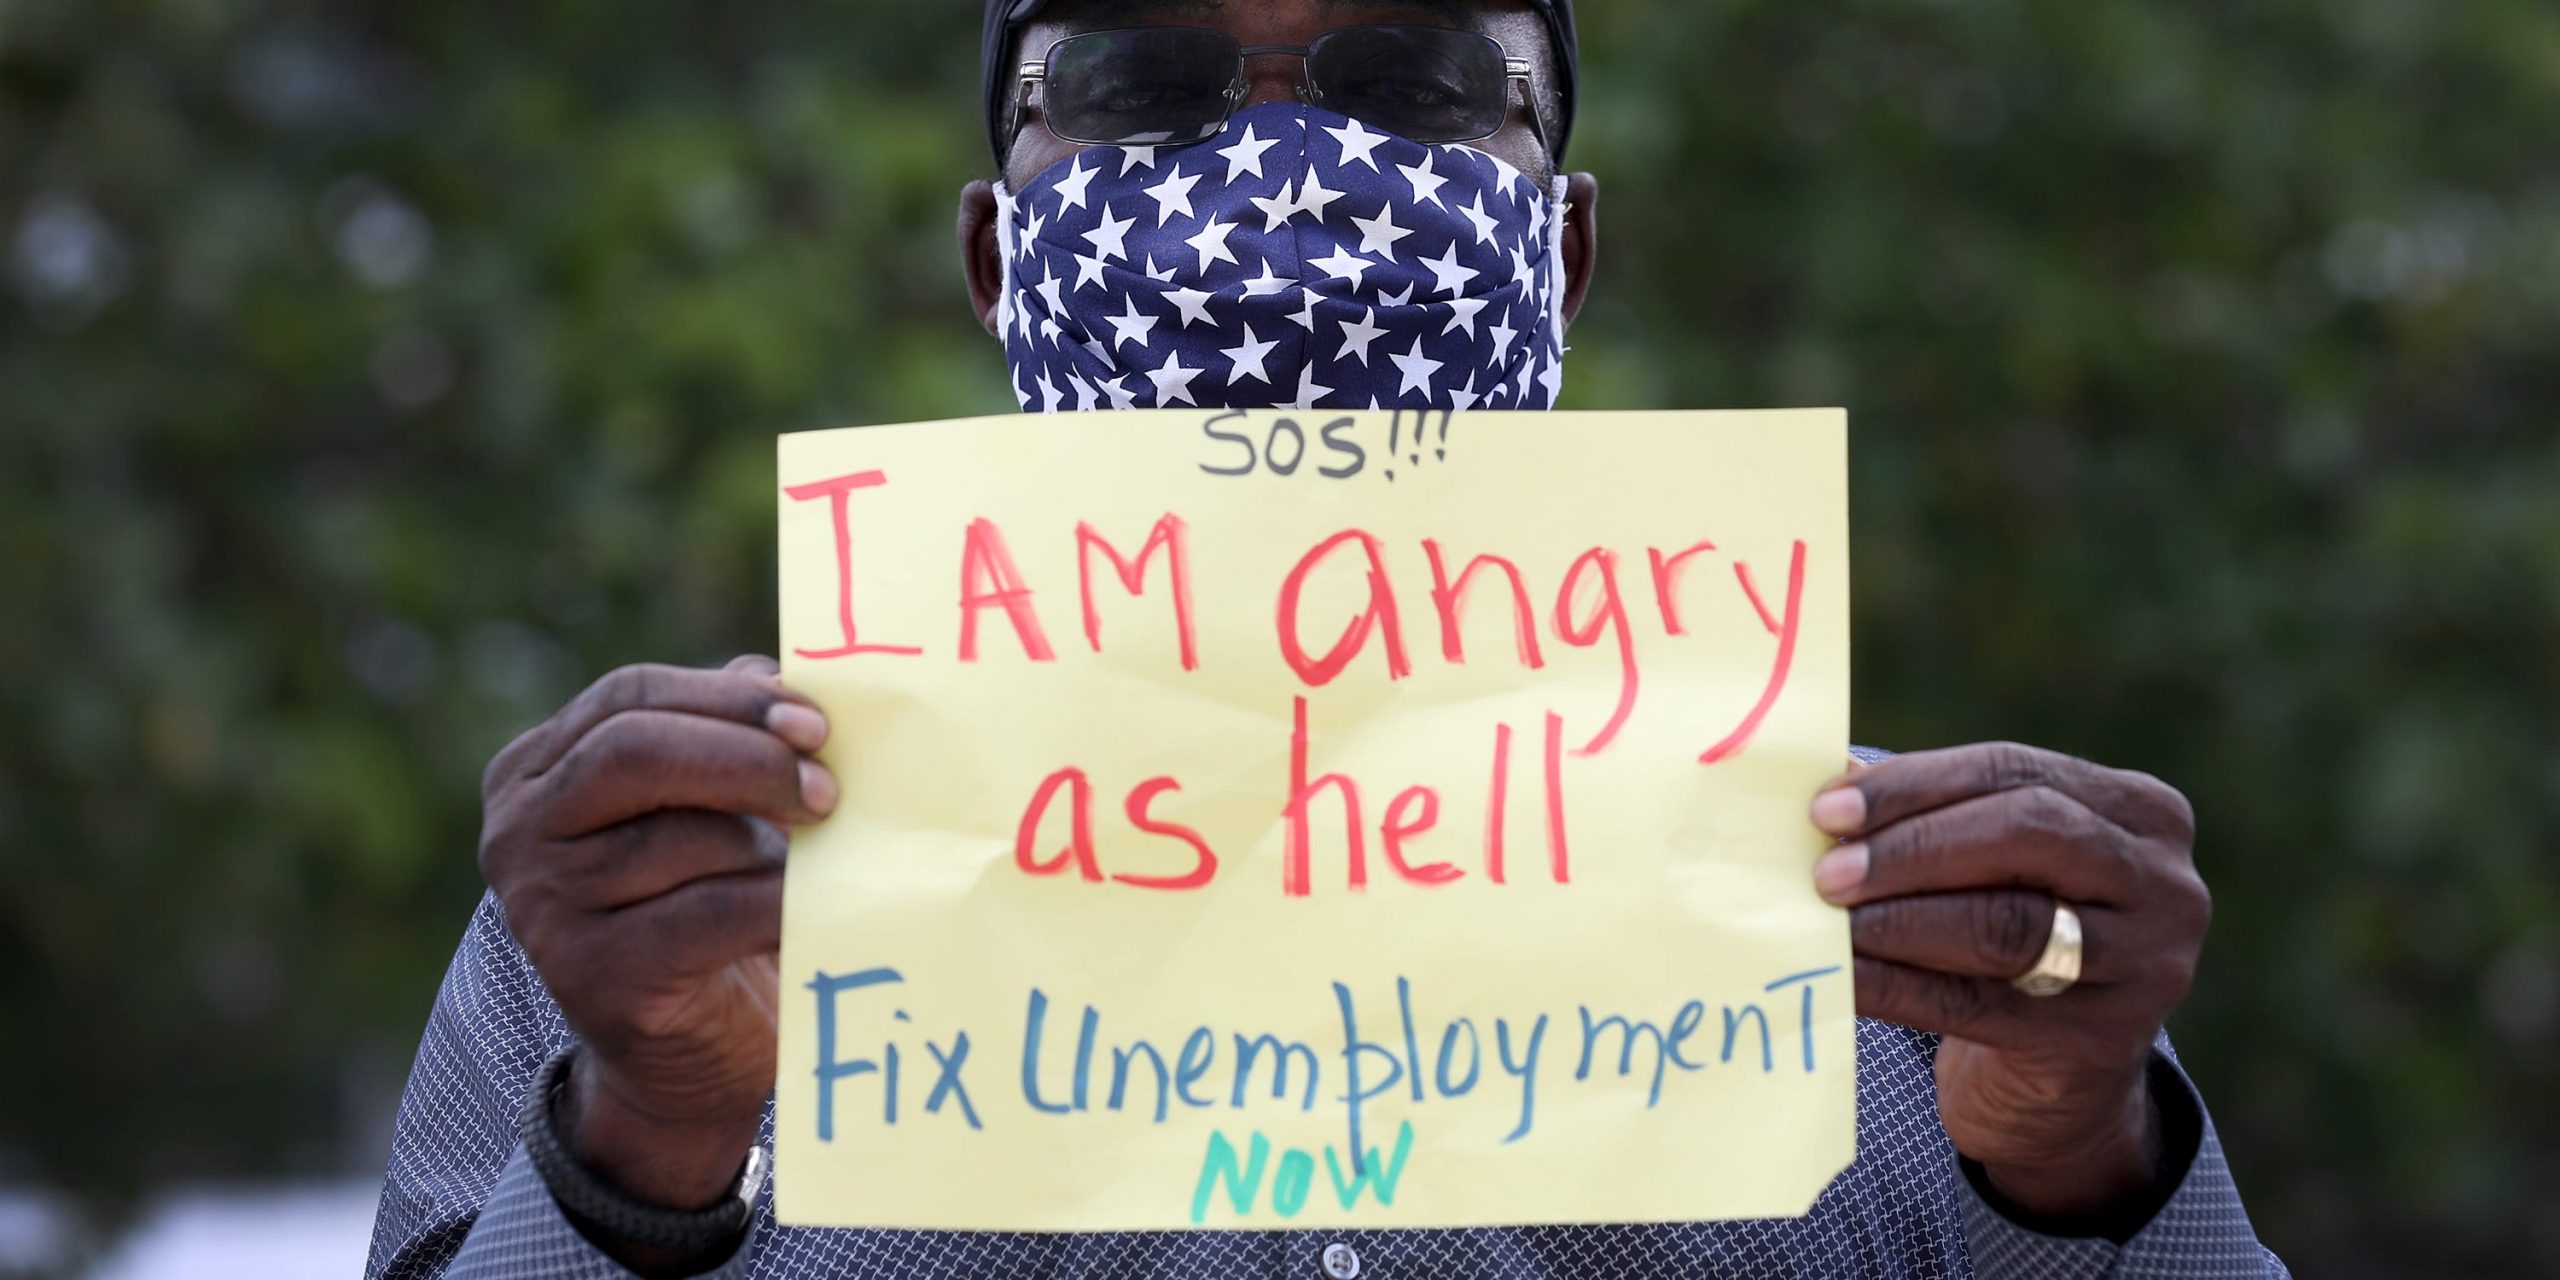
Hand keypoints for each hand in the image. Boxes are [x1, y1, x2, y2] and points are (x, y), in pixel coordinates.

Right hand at [478, 655, 834, 1261]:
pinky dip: (774, 904)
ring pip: (678, 837)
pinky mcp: (593, 976)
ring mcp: (544, 908)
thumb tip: (784, 677)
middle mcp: (518, 833)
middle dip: (747, 758)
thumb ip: (726, 736)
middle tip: (827, 789)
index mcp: (534, 770)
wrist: (684, 1061)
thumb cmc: (704, 906)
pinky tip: (810, 910)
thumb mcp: (703, 810)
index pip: (629, 697)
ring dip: (766, 846)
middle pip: (634, 752)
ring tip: (814, 865)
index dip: (728, 700)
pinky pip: (707, 913)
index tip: (815, 723)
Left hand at [1809, 742, 2210, 1224]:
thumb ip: (1936, 818)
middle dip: (1913, 847)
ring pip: (2008, 923)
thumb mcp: (1999, 870)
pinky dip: (1897, 986)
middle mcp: (2161, 882)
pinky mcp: (2100, 1041)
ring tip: (1830, 919)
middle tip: (1828, 870)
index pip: (2013, 772)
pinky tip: (1843, 977)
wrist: (2066, 1085)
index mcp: (2140, 811)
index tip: (1827, 806)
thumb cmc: (2017, 936)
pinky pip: (1977, 1004)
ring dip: (1902, 918)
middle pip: (2026, 834)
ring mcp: (2144, 965)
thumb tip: (1828, 778)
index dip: (1915, 784)